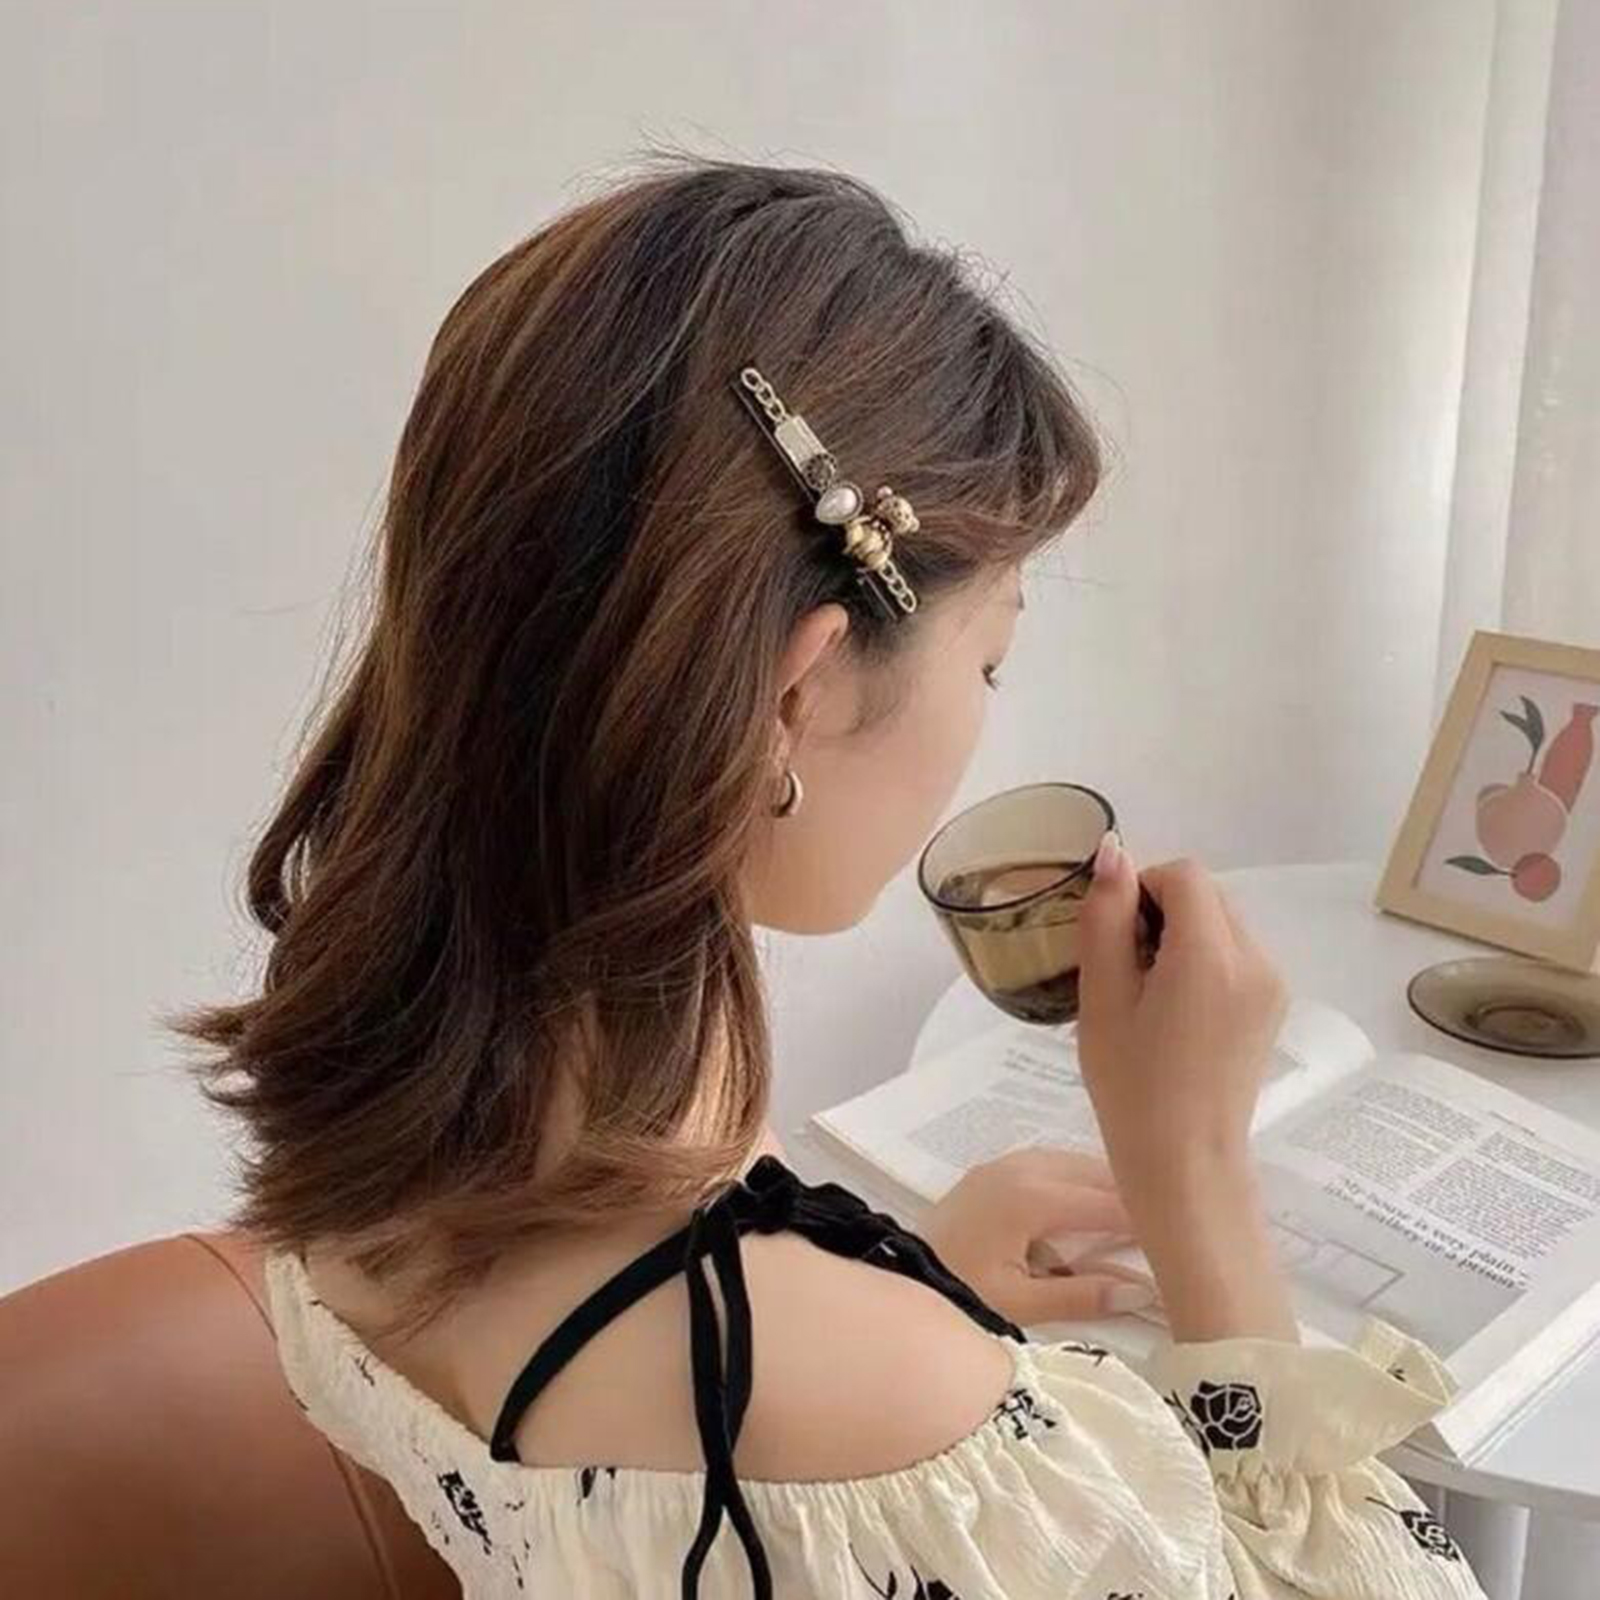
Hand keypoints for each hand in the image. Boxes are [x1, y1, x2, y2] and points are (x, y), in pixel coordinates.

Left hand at [919, 1146, 1155, 1327]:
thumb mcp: (1021, 1303)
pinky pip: (1055, 1164)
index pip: (1108, 1202)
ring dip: (1110, 1184)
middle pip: (1097, 1172)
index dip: (1150, 1217)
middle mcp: (1023, 1167)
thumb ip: (1083, 1295)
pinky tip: (1100, 1207)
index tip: (1188, 1231)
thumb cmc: (958, 1289)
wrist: (902, 1272)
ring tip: (1147, 1214)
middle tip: (1178, 1219)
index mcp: (1032, 1197)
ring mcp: (1008, 1163)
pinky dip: (1083, 1180)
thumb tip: (1143, 1290)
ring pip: (1077, 1162)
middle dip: (1136, 1193)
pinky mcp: (998, 1169)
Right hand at [1077, 841, 1288, 1182]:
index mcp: (1211, 956)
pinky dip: (1204, 959)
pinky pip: (1236, 953)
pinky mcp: (1274, 1004)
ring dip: (1183, 934)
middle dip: (1161, 910)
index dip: (1139, 889)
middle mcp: (1255, 959)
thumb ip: (1106, 919)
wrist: (1186, 1163)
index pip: (1182, 875)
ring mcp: (1272, 983)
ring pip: (1222, 921)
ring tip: (1148, 993)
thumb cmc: (1131, 1086)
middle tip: (1123, 967)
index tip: (1111, 936)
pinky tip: (1176, 1010)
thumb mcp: (1103, 999)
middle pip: (1207, 894)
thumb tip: (1114, 853)